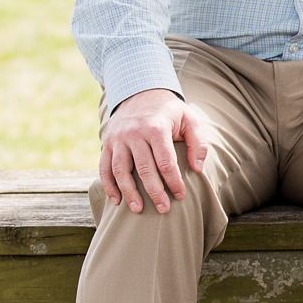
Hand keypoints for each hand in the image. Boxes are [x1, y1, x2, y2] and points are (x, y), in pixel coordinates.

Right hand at [98, 88, 208, 212]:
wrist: (140, 92)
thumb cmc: (169, 111)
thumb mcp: (189, 118)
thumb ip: (197, 142)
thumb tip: (197, 168)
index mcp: (156, 127)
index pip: (166, 161)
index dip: (174, 181)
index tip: (181, 195)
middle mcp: (134, 132)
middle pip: (144, 169)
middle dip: (154, 192)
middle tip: (163, 209)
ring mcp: (118, 138)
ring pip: (120, 170)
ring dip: (129, 192)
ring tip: (138, 210)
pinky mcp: (107, 142)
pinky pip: (104, 167)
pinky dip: (109, 185)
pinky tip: (117, 200)